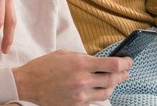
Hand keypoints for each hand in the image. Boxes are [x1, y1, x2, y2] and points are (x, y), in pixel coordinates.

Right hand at [12, 50, 131, 105]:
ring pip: (106, 93)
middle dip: (123, 74)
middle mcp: (82, 80)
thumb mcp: (65, 55)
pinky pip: (93, 101)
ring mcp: (80, 96)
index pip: (112, 65)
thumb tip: (100, 61)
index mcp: (80, 64)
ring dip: (112, 86)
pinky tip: (97, 89)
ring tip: (114, 80)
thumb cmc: (44, 66)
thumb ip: (84, 57)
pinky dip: (98, 94)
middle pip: (113, 80)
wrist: (27, 84)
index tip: (129, 61)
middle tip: (126, 71)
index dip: (125, 63)